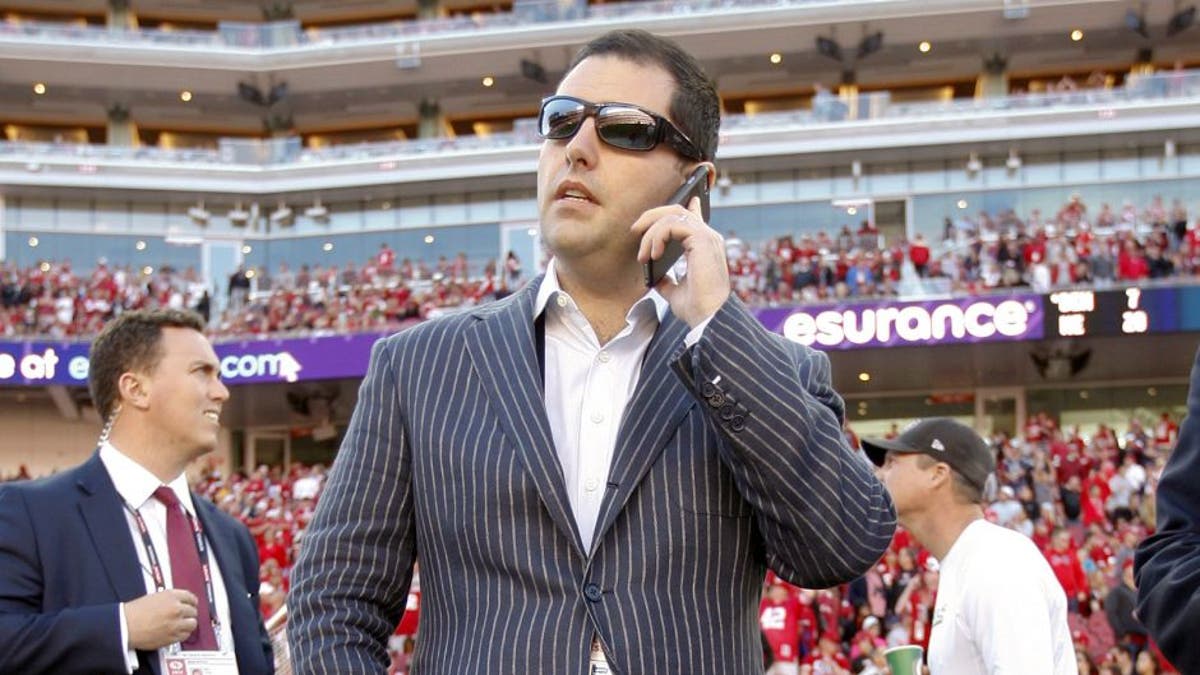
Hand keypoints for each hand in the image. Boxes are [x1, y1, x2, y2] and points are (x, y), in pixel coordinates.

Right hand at [125, 589, 198, 650]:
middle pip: (193, 611)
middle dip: (189, 613)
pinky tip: (177, 632)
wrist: (125, 626)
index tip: (192, 604)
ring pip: (192, 624)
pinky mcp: (172, 637)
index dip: (192, 602)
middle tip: (185, 615)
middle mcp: (176, 609)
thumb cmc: (134, 612)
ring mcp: (175, 623)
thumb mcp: (154, 597)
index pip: (190, 597)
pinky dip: (183, 634)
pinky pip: (185, 635)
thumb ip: (169, 598)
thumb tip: (178, 602)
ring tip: (182, 624)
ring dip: (188, 624)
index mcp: (171, 596)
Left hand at [632, 196, 729, 327]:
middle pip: (677, 210)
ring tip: (643, 255)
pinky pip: (673, 225)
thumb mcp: (675, 292)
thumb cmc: (697, 308)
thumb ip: (667, 281)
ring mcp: (707, 236)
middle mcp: (708, 237)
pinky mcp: (702, 239)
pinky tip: (652, 254)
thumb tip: (654, 278)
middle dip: (652, 216)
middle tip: (635, 230)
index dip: (684, 206)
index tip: (673, 203)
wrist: (708, 319)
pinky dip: (657, 237)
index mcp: (705, 246)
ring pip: (672, 215)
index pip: (694, 217)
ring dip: (650, 233)